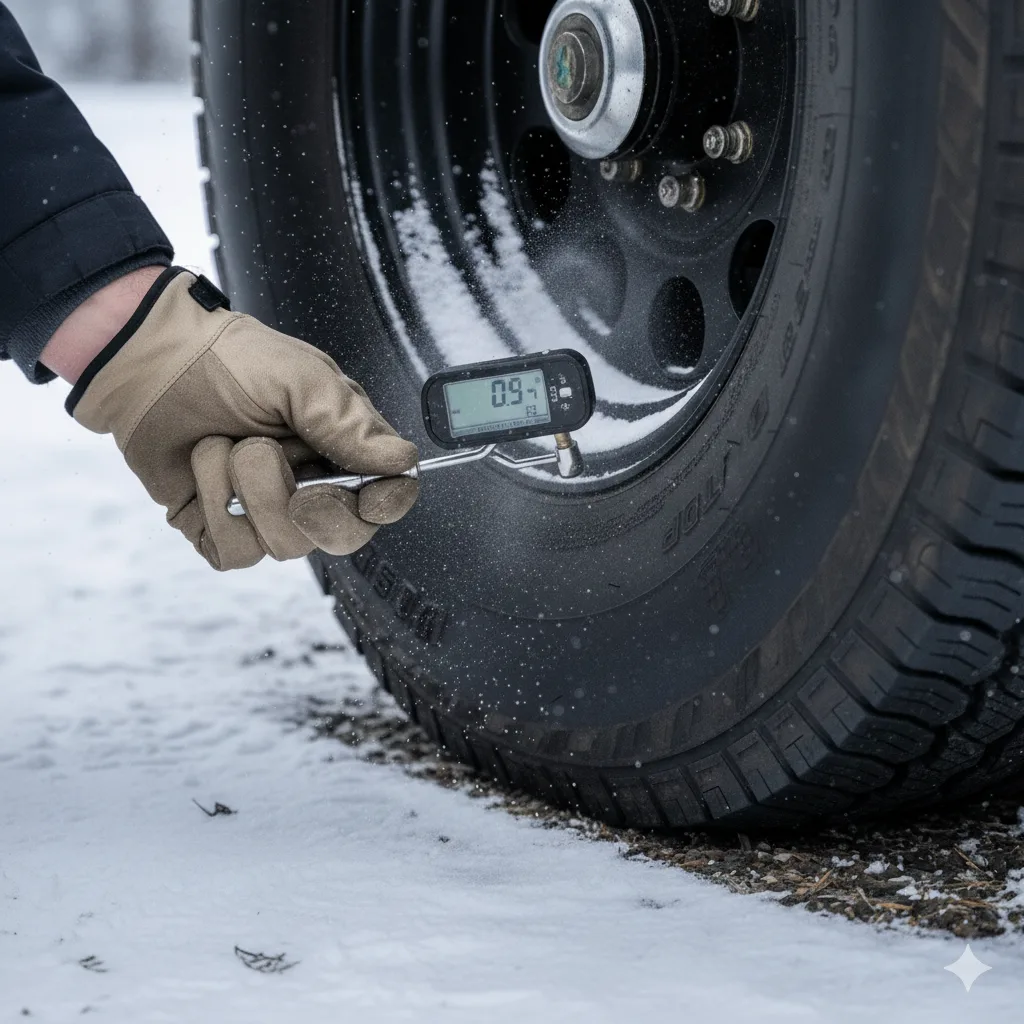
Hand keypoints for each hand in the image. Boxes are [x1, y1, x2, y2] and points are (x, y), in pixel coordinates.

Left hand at [47, 268, 418, 569]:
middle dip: (314, 504)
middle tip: (280, 459)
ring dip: (250, 488)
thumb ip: (350, 423)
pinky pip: (235, 552)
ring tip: (227, 444)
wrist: (150, 362)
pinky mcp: (223, 530)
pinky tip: (206, 468)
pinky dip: (215, 507)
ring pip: (286, 545)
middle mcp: (311, 485)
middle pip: (344, 535)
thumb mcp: (300, 377)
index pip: (388, 496)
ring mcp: (267, 512)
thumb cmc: (226, 359)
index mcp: (342, 448)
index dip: (385, 503)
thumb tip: (401, 460)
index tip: (370, 495)